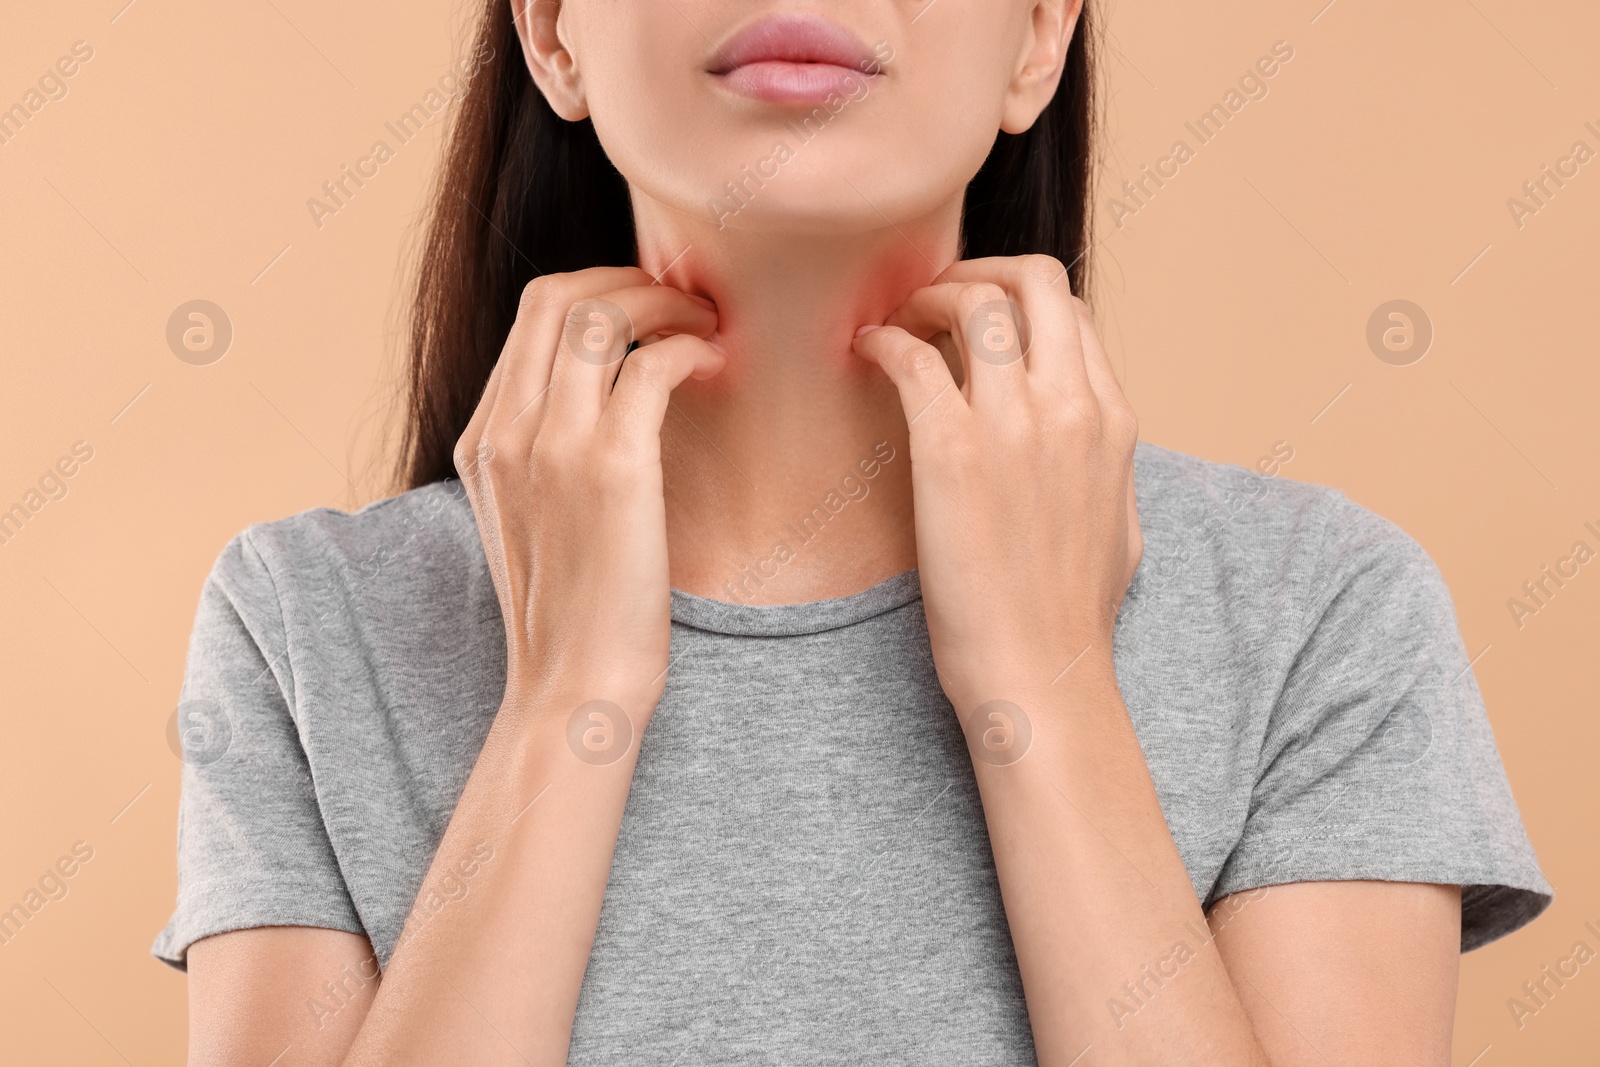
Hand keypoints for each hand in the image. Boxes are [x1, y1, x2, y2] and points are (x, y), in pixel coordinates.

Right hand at [454, 266, 722, 723]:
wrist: (574, 686)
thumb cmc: (572, 614)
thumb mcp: (532, 522)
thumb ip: (544, 456)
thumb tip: (601, 402)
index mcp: (482, 441)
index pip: (531, 317)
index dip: (599, 291)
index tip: (650, 307)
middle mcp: (506, 432)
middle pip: (557, 295)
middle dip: (629, 280)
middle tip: (683, 301)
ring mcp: (552, 447)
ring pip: (601, 316)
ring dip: (664, 305)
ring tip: (706, 326)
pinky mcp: (611, 470)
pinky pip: (652, 367)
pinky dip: (689, 349)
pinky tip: (715, 365)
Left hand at [851, 255, 1140, 713]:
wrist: (1039, 671)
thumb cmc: (1070, 615)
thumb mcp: (1121, 524)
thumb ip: (1106, 465)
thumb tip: (1093, 438)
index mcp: (1113, 420)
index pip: (1072, 314)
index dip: (1019, 298)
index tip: (980, 315)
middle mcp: (1072, 406)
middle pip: (1035, 280)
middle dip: (982, 269)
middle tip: (937, 294)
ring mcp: (1014, 424)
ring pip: (976, 302)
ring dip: (928, 296)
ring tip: (898, 318)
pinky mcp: (951, 451)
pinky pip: (913, 358)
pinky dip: (885, 340)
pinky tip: (868, 351)